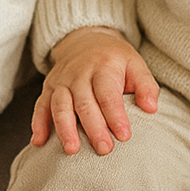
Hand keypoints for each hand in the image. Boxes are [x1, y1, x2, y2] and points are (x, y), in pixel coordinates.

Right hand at [31, 27, 159, 154]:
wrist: (85, 40)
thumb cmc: (114, 59)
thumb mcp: (136, 65)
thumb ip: (146, 86)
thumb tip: (151, 108)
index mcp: (103, 67)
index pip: (108, 95)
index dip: (115, 116)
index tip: (124, 136)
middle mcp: (79, 74)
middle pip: (84, 103)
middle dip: (93, 128)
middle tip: (103, 149)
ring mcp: (61, 82)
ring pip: (60, 106)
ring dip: (64, 129)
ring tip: (72, 150)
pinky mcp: (48, 89)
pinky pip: (40, 106)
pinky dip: (38, 124)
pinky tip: (39, 142)